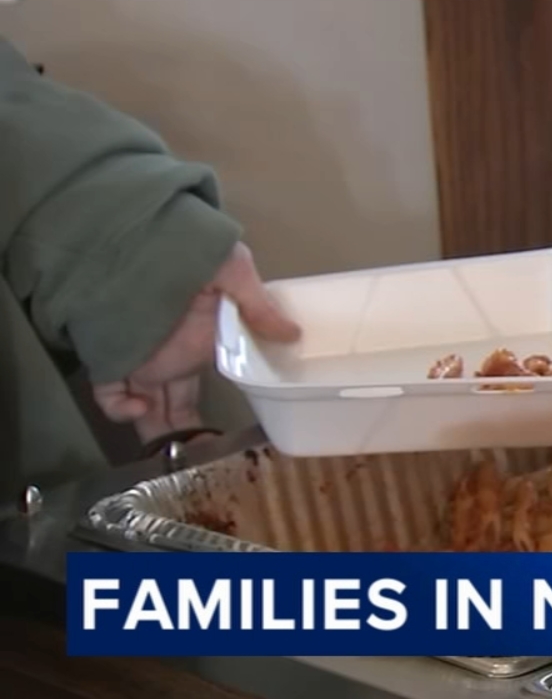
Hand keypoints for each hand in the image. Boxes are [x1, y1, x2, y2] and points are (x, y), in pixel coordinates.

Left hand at [93, 242, 300, 442]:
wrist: (140, 237)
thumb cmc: (191, 251)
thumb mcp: (235, 273)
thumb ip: (260, 306)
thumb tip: (294, 334)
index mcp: (202, 343)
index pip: (202, 385)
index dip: (210, 413)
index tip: (225, 440)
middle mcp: (172, 358)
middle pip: (174, 405)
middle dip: (184, 435)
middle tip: (200, 461)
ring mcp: (142, 360)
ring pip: (146, 408)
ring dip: (157, 431)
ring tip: (173, 454)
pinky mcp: (113, 358)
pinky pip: (110, 394)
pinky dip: (120, 409)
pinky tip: (140, 409)